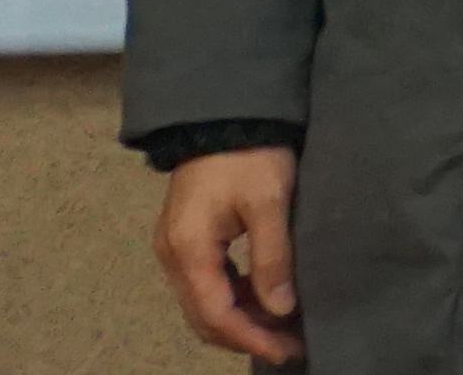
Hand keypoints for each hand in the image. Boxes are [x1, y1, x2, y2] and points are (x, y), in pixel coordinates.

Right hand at [153, 146, 301, 362]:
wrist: (226, 111)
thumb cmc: (250, 154)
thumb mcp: (268, 201)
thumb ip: (272, 257)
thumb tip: (281, 309)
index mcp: (189, 249)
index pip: (216, 313)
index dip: (251, 338)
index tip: (286, 350)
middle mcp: (173, 255)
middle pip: (204, 316)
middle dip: (245, 335)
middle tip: (289, 345)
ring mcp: (176, 246)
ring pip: (203, 303)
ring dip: (240, 320)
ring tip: (283, 328)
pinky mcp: (187, 237)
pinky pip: (206, 282)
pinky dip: (233, 298)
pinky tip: (264, 299)